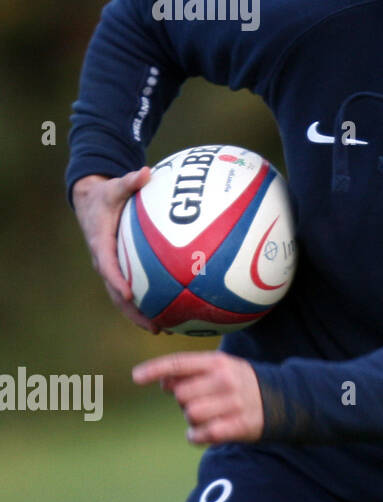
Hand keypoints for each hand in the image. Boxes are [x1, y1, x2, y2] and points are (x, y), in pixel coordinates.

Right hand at [72, 168, 158, 332]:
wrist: (91, 201)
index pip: (108, 265)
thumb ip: (129, 181)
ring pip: (124, 298)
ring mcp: (112, 267)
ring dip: (141, 315)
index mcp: (101, 243)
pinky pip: (134, 289)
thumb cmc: (106, 193)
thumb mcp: (115, 186)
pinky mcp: (121, 269)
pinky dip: (148, 302)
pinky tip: (171, 313)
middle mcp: (105, 261)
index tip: (130, 292)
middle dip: (134, 311)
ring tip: (165, 330)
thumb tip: (145, 172)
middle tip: (155, 326)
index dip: (117, 279)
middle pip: (117, 292)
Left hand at [133, 351, 264, 444]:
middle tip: (201, 401)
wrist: (282, 399)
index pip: (180, 363)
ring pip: (191, 415)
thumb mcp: (220, 369)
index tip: (135, 377)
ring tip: (207, 417)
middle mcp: (226, 380)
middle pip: (181, 396)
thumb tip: (162, 382)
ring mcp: (234, 403)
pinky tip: (207, 431)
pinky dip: (198, 436)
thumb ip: (190, 372)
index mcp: (218, 362)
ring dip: (193, 420)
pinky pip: (203, 435)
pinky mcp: (239, 425)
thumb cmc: (239, 383)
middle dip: (184, 402)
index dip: (155, 369)